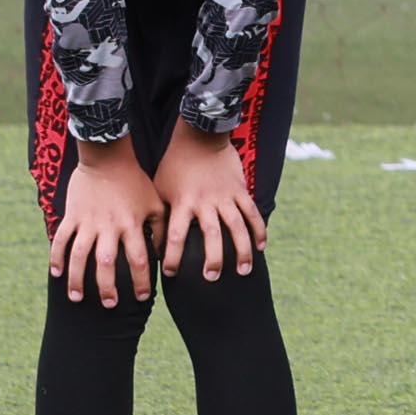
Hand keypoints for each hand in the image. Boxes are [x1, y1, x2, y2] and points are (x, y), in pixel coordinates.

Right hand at [48, 155, 161, 306]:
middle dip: (107, 287)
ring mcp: (87, 221)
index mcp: (132, 224)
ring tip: (77, 297)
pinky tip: (55, 274)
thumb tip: (166, 256)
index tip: (142, 298)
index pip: (139, 259)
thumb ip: (161, 230)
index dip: (140, 280)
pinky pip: (60, 239)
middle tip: (110, 305)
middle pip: (106, 263)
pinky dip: (56, 257)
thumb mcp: (155, 203)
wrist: (107, 157)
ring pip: (79, 255)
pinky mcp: (71, 215)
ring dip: (77, 279)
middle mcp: (109, 226)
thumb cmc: (135, 182)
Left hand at [148, 132, 266, 285]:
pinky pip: (252, 213)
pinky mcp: (240, 190)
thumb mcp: (160, 189)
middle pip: (212, 235)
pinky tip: (261, 247)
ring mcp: (226, 196)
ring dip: (241, 250)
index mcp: (182, 202)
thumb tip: (155, 241)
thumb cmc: (174, 164)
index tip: (171, 274)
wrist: (200, 136)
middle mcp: (205, 201)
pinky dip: (258, 230)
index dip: (173, 256)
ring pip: (237, 227)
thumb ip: (162, 214)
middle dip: (213, 259)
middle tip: (211, 278)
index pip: (175, 235)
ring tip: (243, 271)